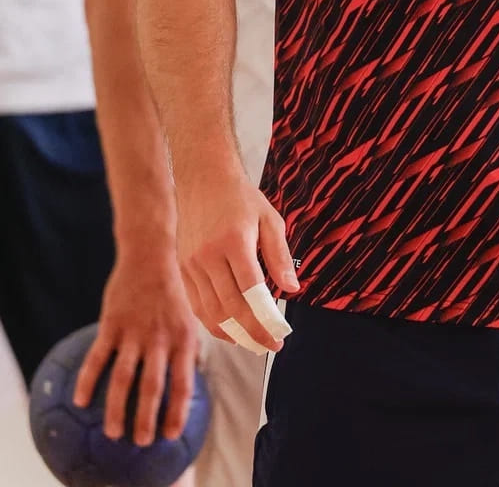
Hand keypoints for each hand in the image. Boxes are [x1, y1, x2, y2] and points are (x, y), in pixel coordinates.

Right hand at [73, 244, 197, 443]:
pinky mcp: (112, 324)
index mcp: (183, 338)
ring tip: (112, 433)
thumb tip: (196, 370)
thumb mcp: (191, 313)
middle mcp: (160, 339)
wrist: (150, 253)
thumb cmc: (173, 286)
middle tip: (140, 442)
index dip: (177, 412)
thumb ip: (191, 343)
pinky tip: (79, 401)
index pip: (183, 383)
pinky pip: (97, 357)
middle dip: (146, 419)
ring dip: (116, 409)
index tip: (170, 435)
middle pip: (152, 388)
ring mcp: (135, 332)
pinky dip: (87, 381)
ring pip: (123, 379)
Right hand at [176, 174, 298, 354]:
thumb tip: (292, 290)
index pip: (251, 293)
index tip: (279, 337)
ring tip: (252, 343)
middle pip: (230, 309)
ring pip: (210, 313)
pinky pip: (196, 305)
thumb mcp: (269, 219)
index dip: (265, 320)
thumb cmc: (241, 198)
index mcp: (234, 242)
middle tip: (269, 346)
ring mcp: (191, 264)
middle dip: (251, 334)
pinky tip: (229, 330)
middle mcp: (208, 255)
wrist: (202, 178)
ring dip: (232, 334)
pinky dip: (212, 323)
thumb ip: (280, 256)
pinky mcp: (181, 269)